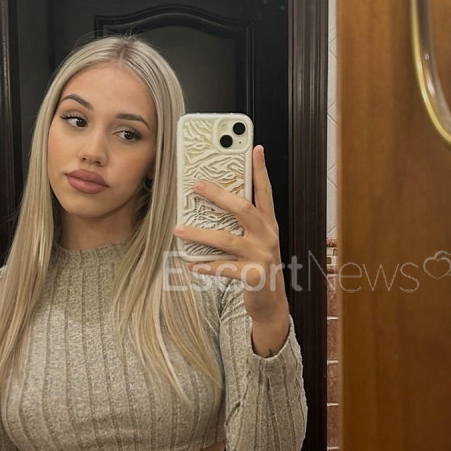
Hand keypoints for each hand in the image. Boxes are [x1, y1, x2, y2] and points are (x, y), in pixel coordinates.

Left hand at [174, 146, 290, 344]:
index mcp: (268, 224)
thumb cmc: (257, 264)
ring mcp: (262, 256)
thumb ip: (241, 221)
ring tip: (179, 230)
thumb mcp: (255, 239)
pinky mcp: (254, 276)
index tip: (256, 148)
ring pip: (228, 240)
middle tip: (197, 185)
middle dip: (220, 196)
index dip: (260, 170)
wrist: (271, 302)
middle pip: (244, 210)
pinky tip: (191, 263)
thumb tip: (214, 197)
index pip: (265, 192)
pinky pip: (224, 268)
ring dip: (200, 234)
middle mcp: (268, 237)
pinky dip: (206, 265)